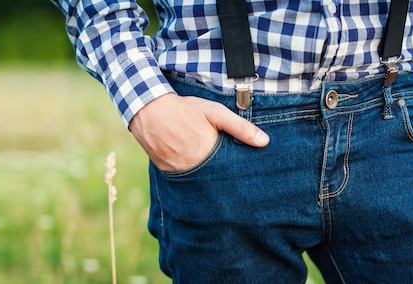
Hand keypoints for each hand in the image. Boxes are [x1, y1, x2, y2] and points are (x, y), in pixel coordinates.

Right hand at [129, 93, 269, 171]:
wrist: (148, 110)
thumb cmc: (185, 109)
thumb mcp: (215, 113)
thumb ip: (240, 128)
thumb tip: (264, 142)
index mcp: (208, 154)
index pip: (230, 172)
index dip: (238, 173)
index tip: (247, 176)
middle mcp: (193, 167)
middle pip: (215, 180)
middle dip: (224, 179)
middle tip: (233, 181)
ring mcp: (178, 172)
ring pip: (199, 182)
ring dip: (207, 179)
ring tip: (214, 174)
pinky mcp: (166, 172)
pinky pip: (183, 180)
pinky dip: (191, 176)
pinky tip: (195, 169)